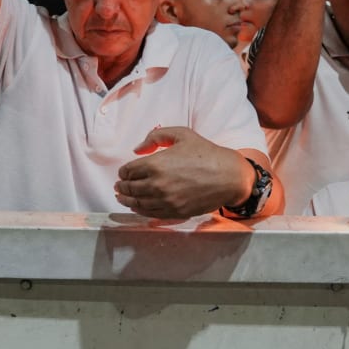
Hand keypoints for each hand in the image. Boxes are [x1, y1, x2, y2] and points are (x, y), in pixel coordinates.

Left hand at [114, 126, 252, 218]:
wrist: (229, 176)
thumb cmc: (207, 153)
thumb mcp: (182, 134)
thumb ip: (156, 137)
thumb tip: (137, 149)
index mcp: (156, 164)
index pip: (128, 171)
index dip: (124, 171)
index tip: (124, 172)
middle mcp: (157, 185)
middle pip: (130, 189)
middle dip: (122, 186)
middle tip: (119, 186)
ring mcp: (166, 201)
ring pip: (137, 203)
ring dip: (127, 200)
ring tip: (122, 197)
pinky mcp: (175, 212)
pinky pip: (150, 213)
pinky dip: (140, 210)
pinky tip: (137, 207)